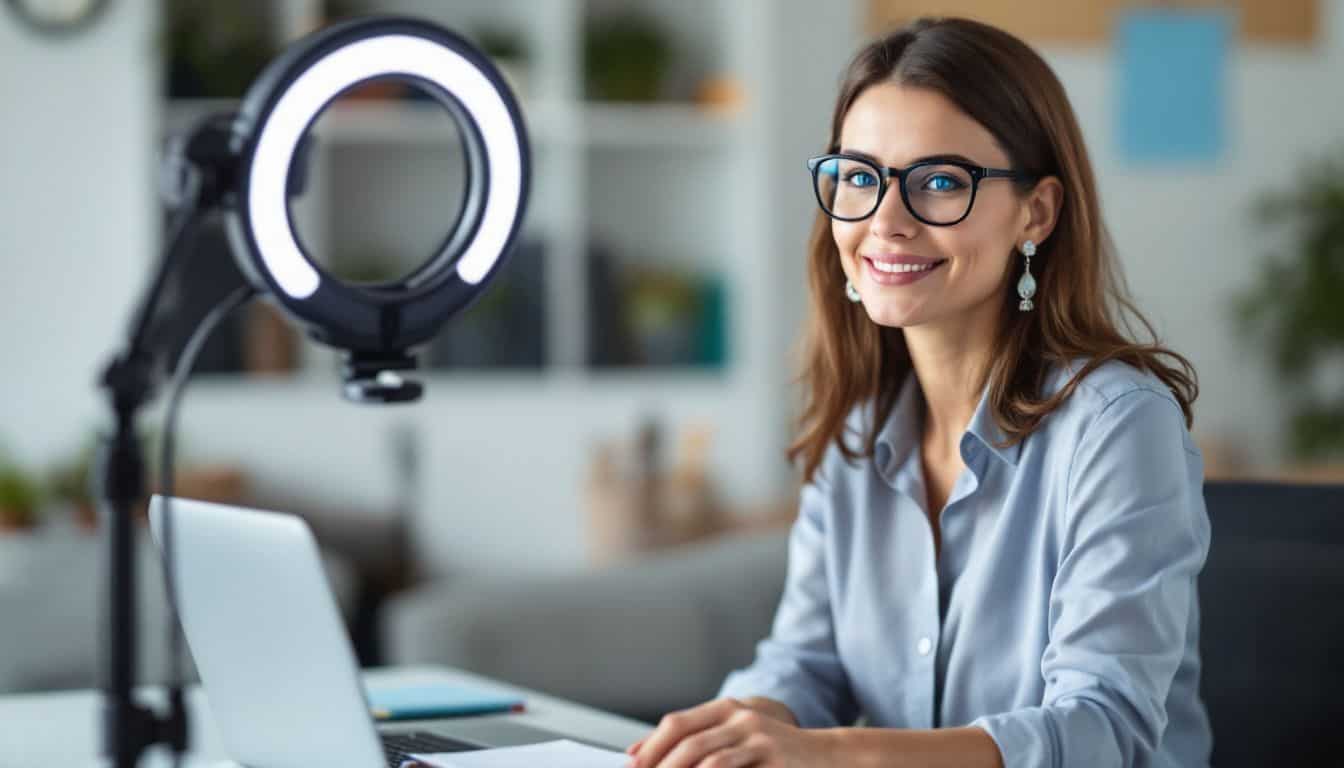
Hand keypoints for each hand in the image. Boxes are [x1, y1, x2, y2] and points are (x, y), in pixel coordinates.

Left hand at [626, 697, 833, 767]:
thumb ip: (701, 744)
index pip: (676, 723)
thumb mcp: (738, 742)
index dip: (651, 744)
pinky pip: (728, 764)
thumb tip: (644, 754)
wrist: (827, 756)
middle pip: (685, 737)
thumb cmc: (776, 754)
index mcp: (725, 710)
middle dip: (658, 762)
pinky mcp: (770, 751)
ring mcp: (755, 732)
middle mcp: (738, 715)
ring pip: (703, 753)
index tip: (632, 765)